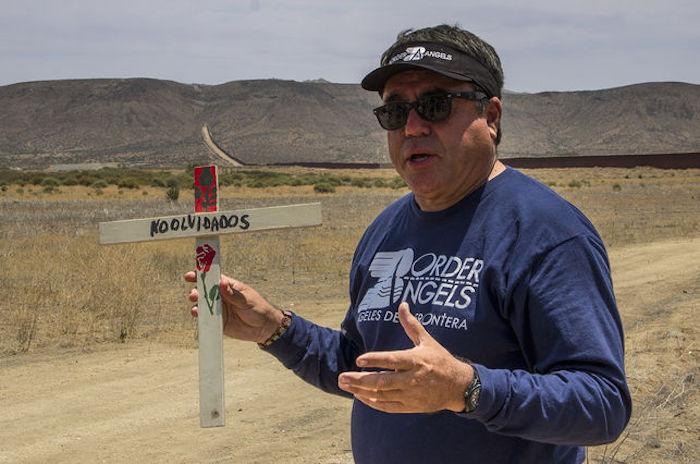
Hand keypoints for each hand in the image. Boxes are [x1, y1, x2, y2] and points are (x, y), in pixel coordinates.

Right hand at [185, 271, 284, 343]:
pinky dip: (199, 315)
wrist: (264, 328)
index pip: (213, 279)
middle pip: (205, 291)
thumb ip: (233, 294)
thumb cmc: (258, 309)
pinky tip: (197, 313)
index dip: (201, 276)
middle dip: (197, 291)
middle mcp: (222, 297)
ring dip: (196, 303)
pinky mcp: (218, 321)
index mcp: (229, 287)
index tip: (190, 276)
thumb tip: (222, 282)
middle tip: (194, 293)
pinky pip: (206, 318)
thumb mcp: (246, 300)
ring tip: (195, 302)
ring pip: (203, 304)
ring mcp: (219, 309)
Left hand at [337, 302, 472, 412]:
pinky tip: (359, 396)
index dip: (376, 360)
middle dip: (360, 380)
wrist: (458, 387)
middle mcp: (413, 379)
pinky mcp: (411, 406)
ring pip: (382, 394)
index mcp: (416, 360)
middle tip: (342, 377)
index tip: (359, 359)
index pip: (393, 360)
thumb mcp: (427, 341)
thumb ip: (411, 325)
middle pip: (383, 381)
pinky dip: (372, 403)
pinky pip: (388, 406)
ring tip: (345, 385)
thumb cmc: (440, 360)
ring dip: (361, 391)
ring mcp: (411, 395)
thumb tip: (402, 305)